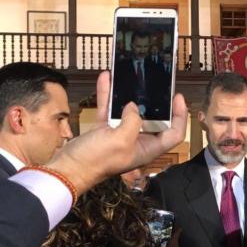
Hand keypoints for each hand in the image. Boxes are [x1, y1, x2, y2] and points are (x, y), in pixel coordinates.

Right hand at [47, 72, 186, 195]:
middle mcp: (137, 142)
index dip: (180, 116)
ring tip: (131, 77)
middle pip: (153, 120)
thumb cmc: (96, 161)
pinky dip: (108, 95)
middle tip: (156, 84)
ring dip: (128, 94)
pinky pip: (109, 109)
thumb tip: (132, 106)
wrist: (67, 169)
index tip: (177, 98)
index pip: (173, 134)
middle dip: (155, 102)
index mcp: (148, 149)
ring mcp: (120, 136)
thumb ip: (132, 121)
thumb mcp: (121, 140)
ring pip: (129, 111)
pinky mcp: (104, 131)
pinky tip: (106, 79)